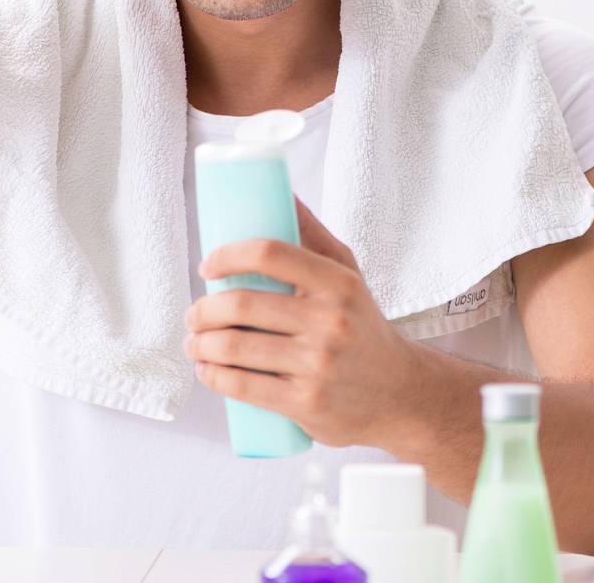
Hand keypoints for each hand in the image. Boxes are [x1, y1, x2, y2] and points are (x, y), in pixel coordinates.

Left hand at [184, 197, 423, 447]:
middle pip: (243, 305)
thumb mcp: (348, 275)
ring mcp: (318, 365)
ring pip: (236, 348)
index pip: (270, 253)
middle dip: (203, 310)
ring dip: (200, 345)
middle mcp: (331, 322)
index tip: (207, 266)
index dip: (227, 255)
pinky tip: (206, 370)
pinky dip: (213, 377)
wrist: (400, 393)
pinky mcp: (307, 404)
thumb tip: (279, 189)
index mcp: (337, 283)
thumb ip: (312, 234)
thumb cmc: (362, 325)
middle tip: (193, 315)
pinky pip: (244, 388)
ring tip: (194, 342)